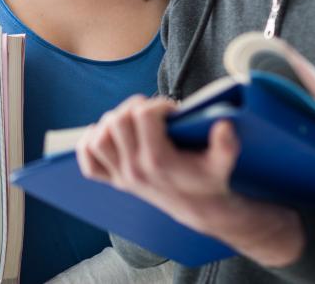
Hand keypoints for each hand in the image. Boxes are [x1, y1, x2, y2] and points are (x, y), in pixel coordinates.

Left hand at [76, 95, 304, 266]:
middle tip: (151, 111)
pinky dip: (90, 145)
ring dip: (112, 122)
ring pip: (99, 139)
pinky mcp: (115, 181)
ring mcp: (122, 177)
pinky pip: (88, 163)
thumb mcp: (223, 163)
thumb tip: (223, 126)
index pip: (143, 116)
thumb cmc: (209, 179)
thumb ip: (226, 145)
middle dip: (134, 108)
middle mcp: (135, 169)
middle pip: (117, 122)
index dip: (158, 105)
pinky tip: (105, 134)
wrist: (200, 208)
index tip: (172, 110)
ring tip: (131, 119)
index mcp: (158, 161)